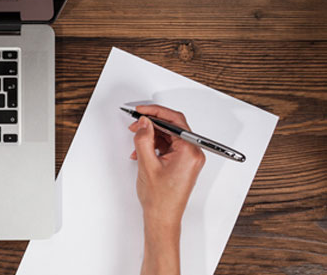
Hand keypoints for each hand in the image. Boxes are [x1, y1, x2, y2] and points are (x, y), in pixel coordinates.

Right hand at [128, 105, 205, 274]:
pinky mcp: (182, 163)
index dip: (155, 112)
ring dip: (151, 135)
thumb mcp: (147, 164)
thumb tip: (144, 122)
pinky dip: (153, 145)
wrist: (162, 218)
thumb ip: (144, 139)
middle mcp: (192, 153)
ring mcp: (188, 158)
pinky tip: (141, 150)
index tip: (141, 110)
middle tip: (135, 123)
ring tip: (136, 139)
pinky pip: (168, 146)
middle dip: (152, 124)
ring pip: (168, 136)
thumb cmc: (160, 199)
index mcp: (189, 152)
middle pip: (172, 127)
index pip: (174, 121)